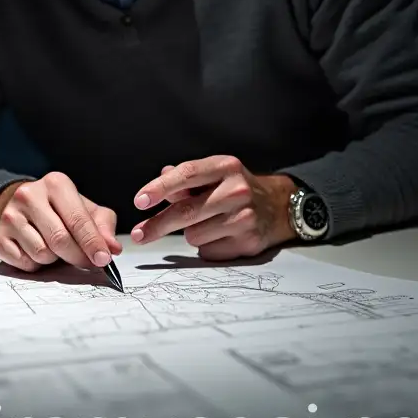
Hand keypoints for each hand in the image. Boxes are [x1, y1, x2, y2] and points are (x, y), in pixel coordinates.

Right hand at [0, 172, 121, 271]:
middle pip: (60, 240)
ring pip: (42, 254)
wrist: (18, 206)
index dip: (93, 243)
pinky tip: (35, 250)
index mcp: (55, 184)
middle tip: (86, 262)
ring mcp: (10, 216)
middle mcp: (29, 195)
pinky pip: (24, 263)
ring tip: (53, 247)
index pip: (77, 219)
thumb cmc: (58, 209)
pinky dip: (35, 265)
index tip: (104, 260)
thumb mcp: (84, 208)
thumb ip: (102, 225)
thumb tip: (112, 247)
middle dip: (78, 256)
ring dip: (54, 260)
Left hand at [130, 157, 296, 259]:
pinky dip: (206, 245)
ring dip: (190, 232)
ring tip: (206, 223)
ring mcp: (245, 217)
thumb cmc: (236, 187)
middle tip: (138, 234)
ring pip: (194, 234)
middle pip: (186, 211)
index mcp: (225, 166)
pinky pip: (209, 250)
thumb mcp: (214, 173)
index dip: (159, 188)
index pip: (186, 174)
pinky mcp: (248, 241)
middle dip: (158, 224)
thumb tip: (160, 181)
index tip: (139, 201)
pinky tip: (220, 235)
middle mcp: (236, 190)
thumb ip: (185, 178)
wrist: (279, 206)